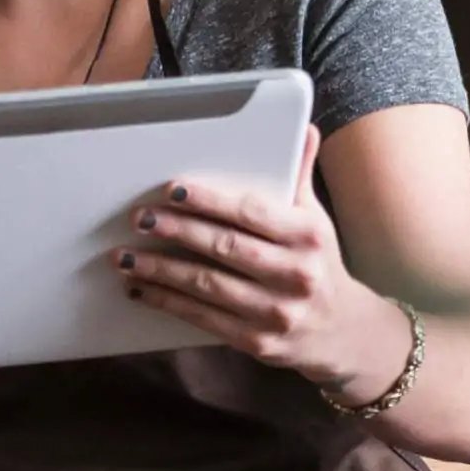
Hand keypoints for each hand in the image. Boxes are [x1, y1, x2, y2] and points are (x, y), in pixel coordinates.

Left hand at [116, 125, 390, 388]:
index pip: (250, 213)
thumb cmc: (318, 263)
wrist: (345, 333)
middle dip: (176, 230)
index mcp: (307, 236)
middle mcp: (295, 275)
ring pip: (207, 285)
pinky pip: (203, 318)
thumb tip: (304, 128)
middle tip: (138, 218)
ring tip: (124, 256)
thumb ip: (299, 175)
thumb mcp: (315, 220)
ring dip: (160, 270)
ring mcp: (276, 312)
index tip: (172, 189)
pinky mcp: (257, 342)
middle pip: (224, 247)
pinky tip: (140, 288)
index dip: (209, 201)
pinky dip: (167, 302)